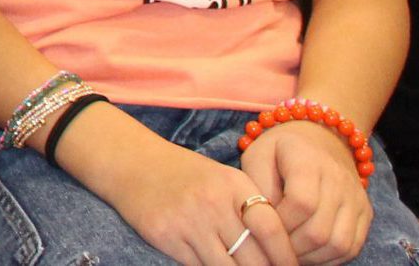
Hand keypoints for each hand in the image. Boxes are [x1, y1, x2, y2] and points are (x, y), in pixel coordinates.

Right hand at [99, 136, 299, 265]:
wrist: (131, 162)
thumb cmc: (186, 175)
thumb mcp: (223, 180)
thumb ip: (251, 209)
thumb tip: (282, 252)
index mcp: (232, 184)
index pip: (271, 228)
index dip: (287, 257)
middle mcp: (211, 202)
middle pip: (253, 257)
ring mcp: (187, 221)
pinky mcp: (165, 236)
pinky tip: (216, 264)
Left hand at [242, 122, 373, 264]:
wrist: (320, 137)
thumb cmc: (279, 149)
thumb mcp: (257, 156)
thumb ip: (257, 186)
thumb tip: (263, 223)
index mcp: (307, 159)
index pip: (301, 203)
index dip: (281, 225)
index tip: (264, 228)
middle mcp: (338, 178)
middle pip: (320, 230)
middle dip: (292, 247)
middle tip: (273, 249)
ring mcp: (356, 198)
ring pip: (339, 244)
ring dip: (311, 257)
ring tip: (289, 253)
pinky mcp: (366, 213)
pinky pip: (352, 247)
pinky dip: (329, 258)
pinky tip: (308, 253)